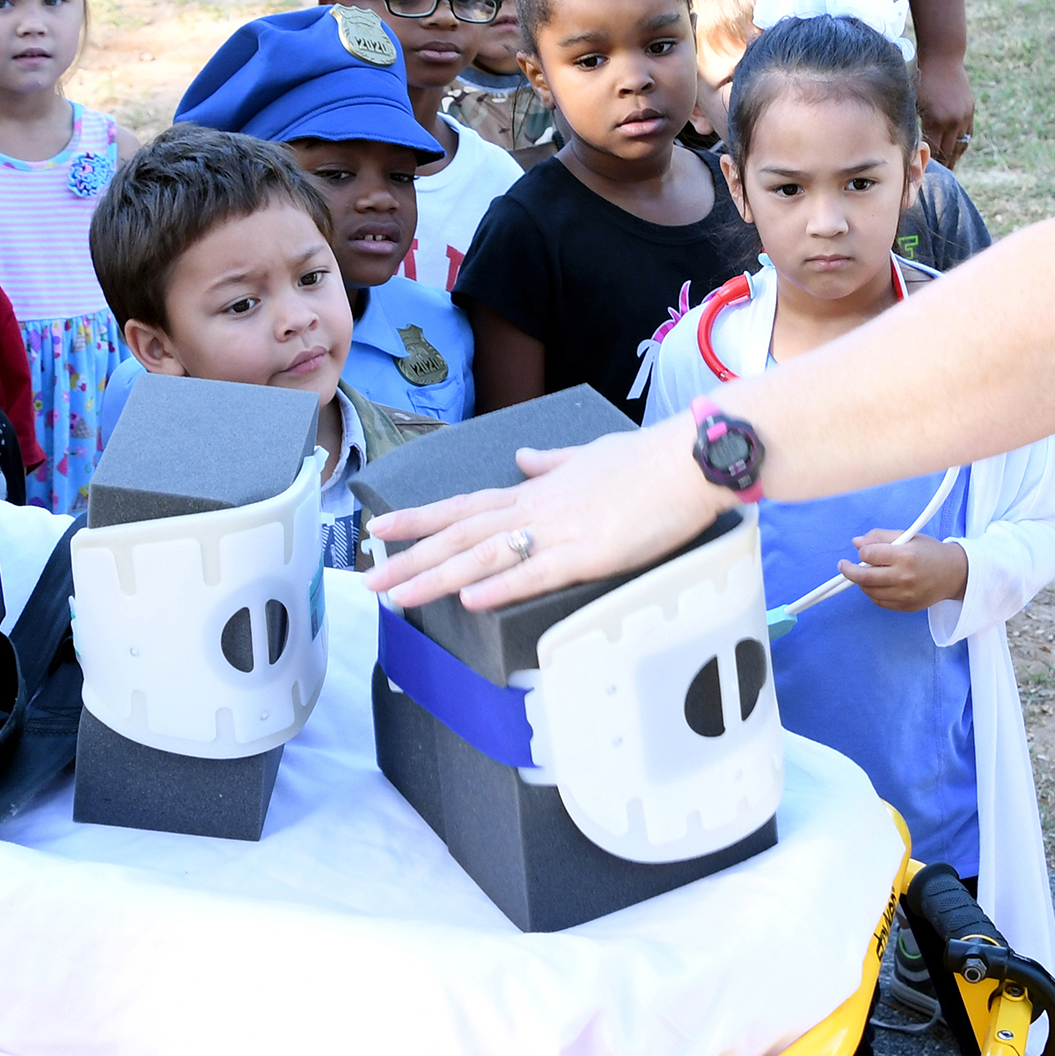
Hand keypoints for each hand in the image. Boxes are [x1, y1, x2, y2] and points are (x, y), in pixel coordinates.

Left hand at [363, 420, 723, 611]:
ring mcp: (559, 530)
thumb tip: (523, 457)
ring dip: (436, 577)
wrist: (688, 457)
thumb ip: (552, 462)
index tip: (378, 529)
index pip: (463, 506)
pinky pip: (536, 573)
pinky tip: (469, 601)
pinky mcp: (589, 553)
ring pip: (484, 556)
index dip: (419, 519)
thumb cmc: (648, 460)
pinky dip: (500, 586)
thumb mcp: (590, 455)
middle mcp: (536, 508)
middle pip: (459, 535)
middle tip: (366, 579)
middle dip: (410, 558)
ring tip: (396, 596)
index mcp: (536, 490)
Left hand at [840, 531, 967, 612]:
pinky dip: (874, 593)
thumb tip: (856, 543)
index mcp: (905, 556)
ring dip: (862, 582)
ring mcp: (905, 595)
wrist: (954, 573)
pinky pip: (880, 602)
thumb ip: (880, 537)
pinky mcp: (906, 607)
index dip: (863, 552)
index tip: (864, 551)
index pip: (869, 555)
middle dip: (849, 570)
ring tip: (867, 573)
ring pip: (869, 591)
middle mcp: (904, 577)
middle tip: (843, 566)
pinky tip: (878, 584)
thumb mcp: (908, 536)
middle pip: (864, 577)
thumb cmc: (930, 552)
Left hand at [917, 55, 975, 168]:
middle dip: (942, 166)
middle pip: (948, 152)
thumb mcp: (913, 101)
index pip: (934, 151)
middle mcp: (953, 121)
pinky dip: (960, 144)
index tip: (922, 174)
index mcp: (936, 120)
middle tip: (934, 177)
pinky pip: (967, 134)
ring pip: (960, 145)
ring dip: (954, 157)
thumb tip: (909, 146)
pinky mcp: (970, 110)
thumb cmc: (922, 78)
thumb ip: (914, 123)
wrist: (943, 56)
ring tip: (947, 168)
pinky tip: (954, 150)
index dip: (929, 164)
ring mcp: (964, 116)